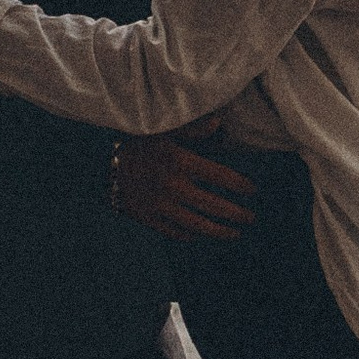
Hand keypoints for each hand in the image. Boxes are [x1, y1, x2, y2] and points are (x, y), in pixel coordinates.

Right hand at [109, 132, 256, 246]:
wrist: (107, 166)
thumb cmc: (140, 145)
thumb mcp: (165, 131)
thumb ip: (193, 130)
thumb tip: (219, 122)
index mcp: (180, 162)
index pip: (220, 176)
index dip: (240, 185)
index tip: (252, 190)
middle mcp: (173, 186)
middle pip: (213, 206)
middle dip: (236, 214)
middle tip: (250, 218)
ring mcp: (161, 206)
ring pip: (198, 225)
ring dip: (219, 231)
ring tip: (235, 233)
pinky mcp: (150, 219)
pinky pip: (176, 232)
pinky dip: (191, 235)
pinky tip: (201, 234)